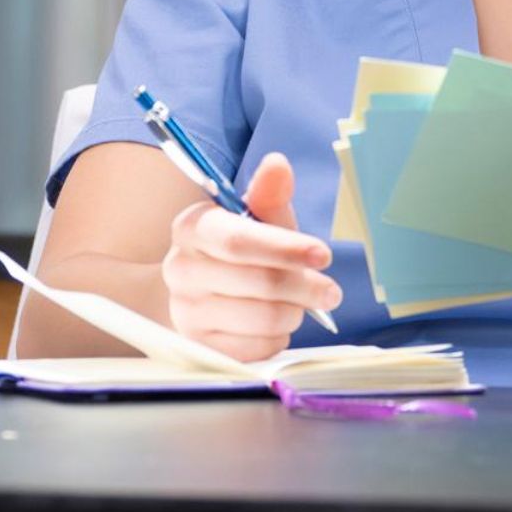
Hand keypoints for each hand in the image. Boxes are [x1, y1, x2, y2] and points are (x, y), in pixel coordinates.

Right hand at [160, 153, 341, 362]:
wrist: (193, 295)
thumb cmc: (234, 252)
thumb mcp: (252, 219)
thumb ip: (268, 194)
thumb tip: (278, 164)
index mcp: (191, 227)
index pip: (239, 240)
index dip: (286, 248)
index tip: (323, 254)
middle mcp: (181, 269)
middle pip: (259, 282)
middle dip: (305, 286)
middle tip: (330, 290)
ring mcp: (186, 311)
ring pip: (263, 318)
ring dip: (294, 312)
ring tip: (299, 304)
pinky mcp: (201, 346)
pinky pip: (257, 348)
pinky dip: (279, 335)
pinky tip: (276, 322)